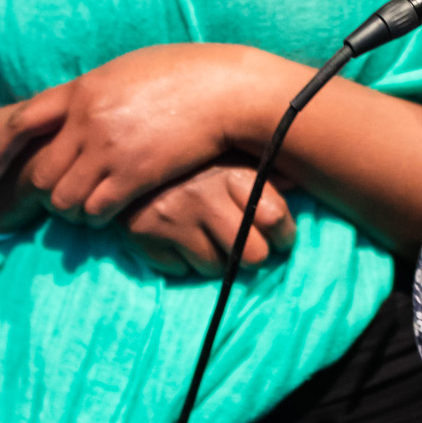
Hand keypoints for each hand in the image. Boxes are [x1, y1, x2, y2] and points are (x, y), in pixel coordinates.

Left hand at [0, 44, 273, 228]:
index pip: (24, 122)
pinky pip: (95, 210)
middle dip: (43, 190)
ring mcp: (108, 150)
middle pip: (40, 171)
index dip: (1, 152)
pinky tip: (107, 215)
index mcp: (83, 90)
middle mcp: (87, 121)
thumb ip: (97, 90)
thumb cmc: (185, 74)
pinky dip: (96, 218)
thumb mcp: (128, 69)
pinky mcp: (133, 175)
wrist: (224, 91)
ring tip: (83, 211)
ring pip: (63, 198)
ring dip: (69, 210)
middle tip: (56, 199)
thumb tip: (80, 104)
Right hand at [113, 164, 297, 276]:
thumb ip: (264, 169)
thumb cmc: (189, 158)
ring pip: (216, 268)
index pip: (273, 217)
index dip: (283, 234)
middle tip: (246, 246)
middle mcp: (204, 196)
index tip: (280, 237)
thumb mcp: (228, 153)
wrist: (121, 152)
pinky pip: (181, 270)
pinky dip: (183, 261)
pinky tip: (180, 240)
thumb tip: (299, 181)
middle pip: (253, 254)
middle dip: (252, 254)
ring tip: (207, 239)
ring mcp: (173, 218)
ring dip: (215, 259)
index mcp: (231, 173)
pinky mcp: (145, 236)